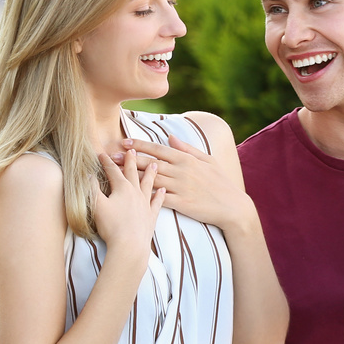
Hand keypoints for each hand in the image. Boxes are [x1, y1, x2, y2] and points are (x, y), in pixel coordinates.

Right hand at [92, 149, 163, 253]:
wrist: (129, 246)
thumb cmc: (111, 226)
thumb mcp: (96, 205)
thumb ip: (91, 188)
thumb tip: (87, 174)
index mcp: (122, 188)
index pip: (113, 170)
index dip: (106, 161)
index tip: (102, 153)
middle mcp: (136, 192)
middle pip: (132, 173)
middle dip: (131, 160)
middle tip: (132, 150)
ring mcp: (145, 204)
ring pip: (148, 184)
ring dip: (150, 173)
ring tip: (154, 164)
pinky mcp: (151, 216)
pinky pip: (157, 202)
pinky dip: (160, 195)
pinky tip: (162, 190)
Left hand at [115, 136, 254, 233]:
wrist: (233, 207)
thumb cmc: (220, 183)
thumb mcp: (207, 160)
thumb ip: (187, 148)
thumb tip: (170, 136)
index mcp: (186, 159)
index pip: (158, 149)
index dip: (140, 145)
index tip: (124, 142)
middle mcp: (182, 171)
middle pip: (150, 162)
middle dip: (129, 158)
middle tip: (110, 156)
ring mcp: (181, 187)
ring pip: (151, 179)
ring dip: (132, 175)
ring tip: (115, 173)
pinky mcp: (182, 203)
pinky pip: (160, 198)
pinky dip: (145, 195)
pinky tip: (130, 194)